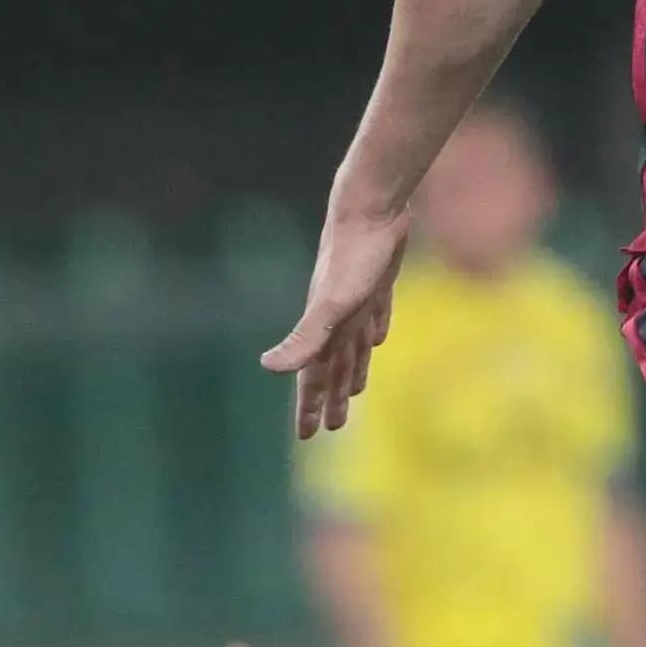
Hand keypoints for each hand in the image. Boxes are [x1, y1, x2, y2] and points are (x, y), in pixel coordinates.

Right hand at [261, 202, 411, 438]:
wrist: (372, 209)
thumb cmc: (352, 259)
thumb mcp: (331, 306)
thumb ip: (304, 337)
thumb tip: (268, 366)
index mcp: (323, 330)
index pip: (313, 379)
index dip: (309, 408)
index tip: (306, 437)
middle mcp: (336, 319)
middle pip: (332, 368)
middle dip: (330, 398)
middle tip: (331, 427)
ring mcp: (356, 301)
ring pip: (352, 347)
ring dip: (351, 371)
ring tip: (355, 392)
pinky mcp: (378, 283)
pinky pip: (374, 317)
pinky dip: (373, 332)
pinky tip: (378, 337)